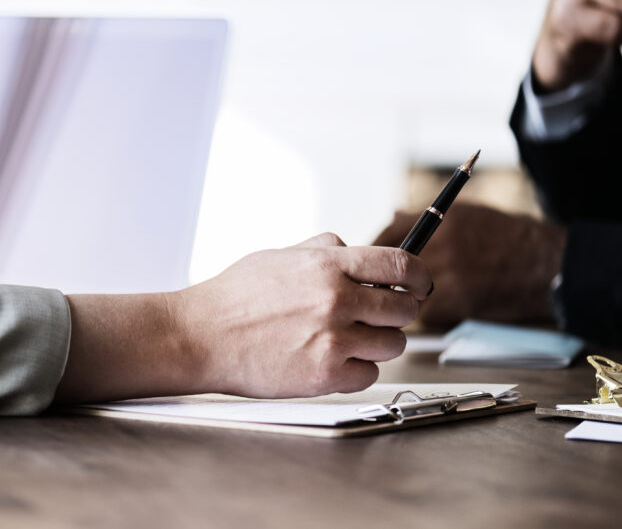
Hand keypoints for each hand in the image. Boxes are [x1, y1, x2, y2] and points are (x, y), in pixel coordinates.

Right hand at [172, 232, 431, 397]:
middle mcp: (337, 299)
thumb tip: (353, 248)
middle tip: (377, 316)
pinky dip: (355, 370)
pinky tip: (329, 360)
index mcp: (328, 265)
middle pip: (405, 308)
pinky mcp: (326, 375)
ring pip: (393, 344)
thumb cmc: (233, 297)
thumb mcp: (279, 256)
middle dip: (396, 312)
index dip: (419, 276)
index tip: (420, 284)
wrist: (201, 336)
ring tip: (345, 339)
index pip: (402, 265)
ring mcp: (334, 339)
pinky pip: (369, 374)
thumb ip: (322, 250)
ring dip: (376, 342)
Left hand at [373, 203, 565, 328]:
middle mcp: (442, 245)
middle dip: (385, 282)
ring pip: (406, 294)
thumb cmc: (507, 237)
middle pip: (391, 269)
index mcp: (440, 221)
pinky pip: (429, 314)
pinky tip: (451, 305)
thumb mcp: (466, 213)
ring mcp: (451, 273)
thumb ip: (426, 218)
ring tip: (425, 296)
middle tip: (384, 290)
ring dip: (408, 300)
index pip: (386, 236)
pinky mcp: (461, 301)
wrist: (545, 265)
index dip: (374, 254)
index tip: (369, 265)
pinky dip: (434, 314)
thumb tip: (393, 219)